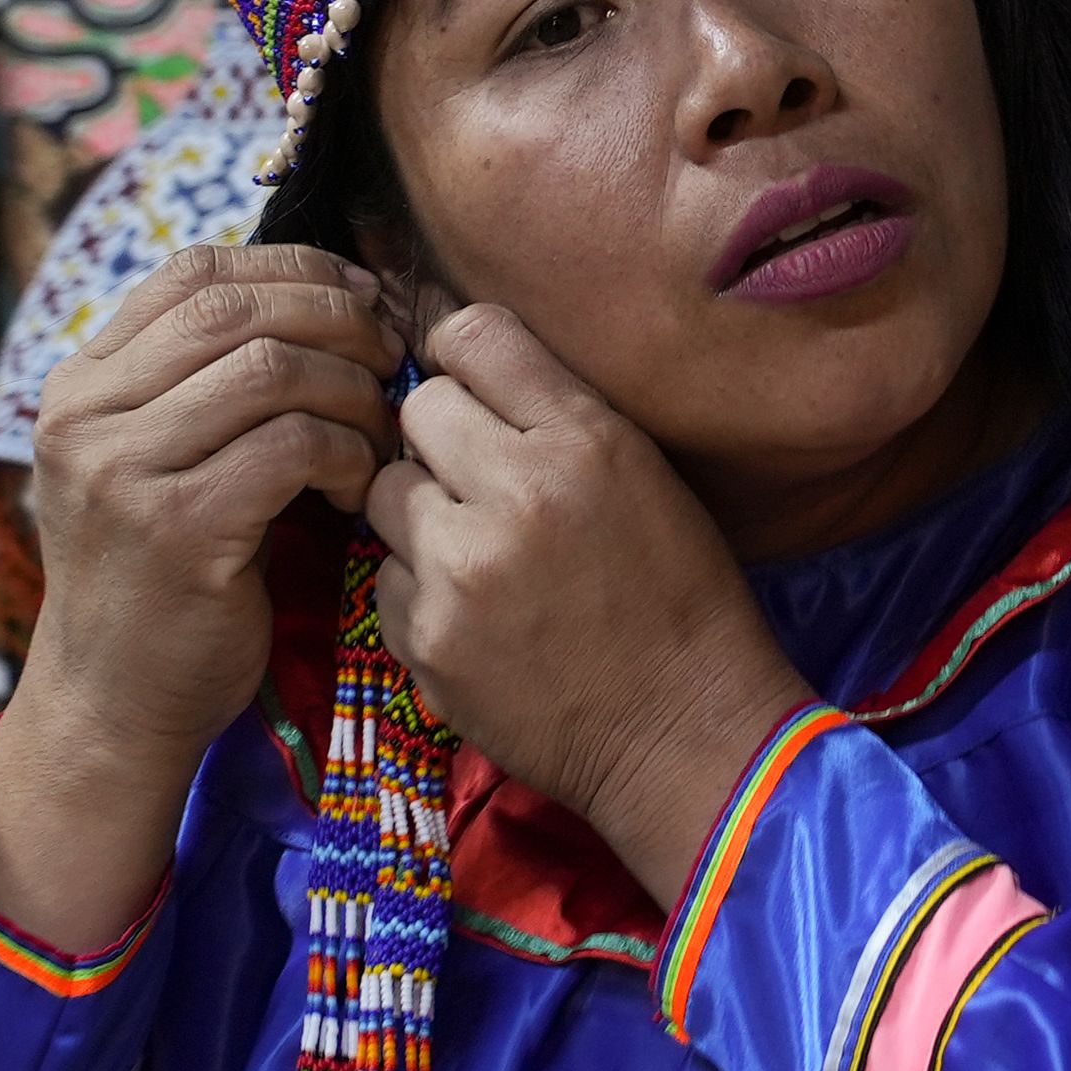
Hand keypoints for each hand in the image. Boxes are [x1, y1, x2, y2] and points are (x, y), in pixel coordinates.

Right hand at [0, 245, 401, 950]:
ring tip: (378, 432)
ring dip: (349, 389)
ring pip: (271, 368)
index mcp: (81, 383)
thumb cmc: (163, 579)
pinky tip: (360, 487)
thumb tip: (330, 296)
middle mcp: (86, 414)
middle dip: (336, 319)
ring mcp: (124, 469)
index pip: (195, 272)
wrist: (117, 702)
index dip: (293, 268)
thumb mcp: (157, 463)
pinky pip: (291, 446)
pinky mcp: (179, 527)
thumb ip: (206, 385)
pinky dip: (346, 454)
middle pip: (237, 308)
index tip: (360, 297)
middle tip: (390, 356)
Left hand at [367, 303, 816, 902]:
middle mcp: (516, 493)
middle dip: (442, 442)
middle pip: (417, 410)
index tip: (478, 398)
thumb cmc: (682, 601)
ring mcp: (461, 570)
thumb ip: (557, 415)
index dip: (468, 364)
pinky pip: (386, 578)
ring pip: (386, 492)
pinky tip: (477, 620)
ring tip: (480, 557)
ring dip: (421, 516)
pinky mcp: (426, 638)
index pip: (472, 335)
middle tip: (484, 489)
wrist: (684, 736)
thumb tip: (463, 368)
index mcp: (585, 440)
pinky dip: (421, 592)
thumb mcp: (647, 475)